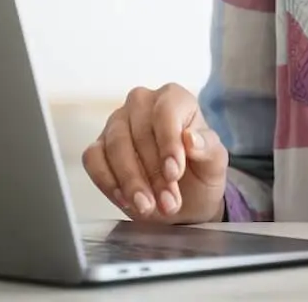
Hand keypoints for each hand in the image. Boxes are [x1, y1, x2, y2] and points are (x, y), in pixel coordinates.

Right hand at [81, 83, 228, 224]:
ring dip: (132, 182)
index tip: (174, 173)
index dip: (169, 143)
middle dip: (153, 173)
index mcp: (174, 99)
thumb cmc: (200, 174)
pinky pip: (93, 159)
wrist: (184, 201)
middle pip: (139, 133)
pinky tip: (126, 200)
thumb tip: (191, 138)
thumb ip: (208, 148)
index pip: (166, 111)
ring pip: (115, 146)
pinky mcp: (99, 147)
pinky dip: (108, 182)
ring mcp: (117, 123)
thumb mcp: (214, 164)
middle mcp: (142, 104)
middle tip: (168, 202)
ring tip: (148, 207)